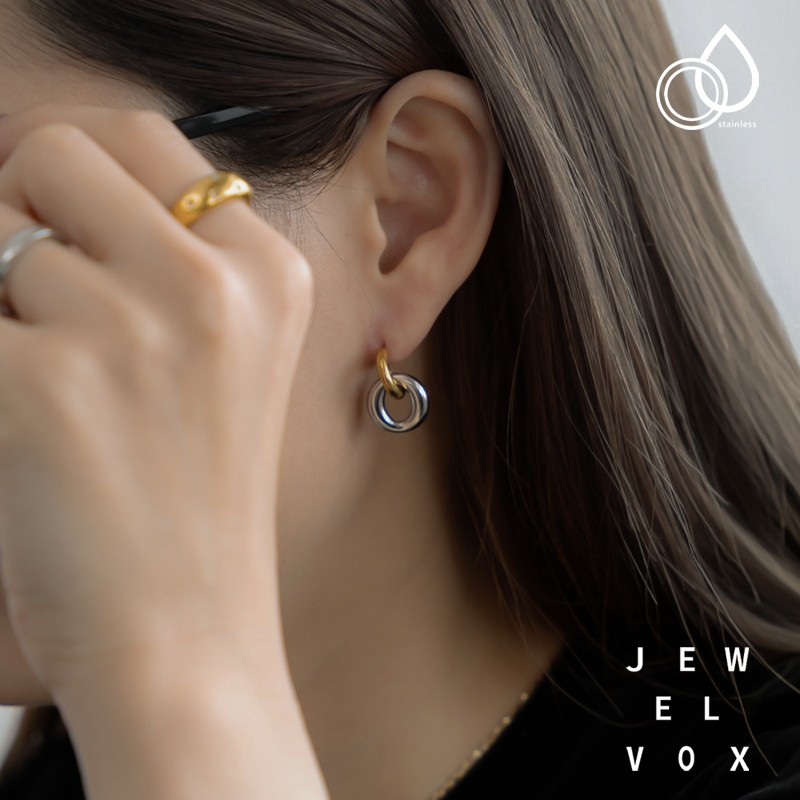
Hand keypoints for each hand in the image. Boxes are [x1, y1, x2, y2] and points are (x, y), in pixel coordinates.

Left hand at [0, 104, 313, 699]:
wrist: (188, 632)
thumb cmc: (195, 495)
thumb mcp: (227, 355)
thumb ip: (163, 253)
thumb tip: (35, 176)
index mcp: (267, 271)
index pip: (136, 134)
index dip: (81, 182)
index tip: (75, 250)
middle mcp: (211, 284)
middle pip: (51, 152)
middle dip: (26, 218)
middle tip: (54, 320)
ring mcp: (131, 331)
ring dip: (1, 308)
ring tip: (58, 394)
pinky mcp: (40, 388)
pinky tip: (26, 430)